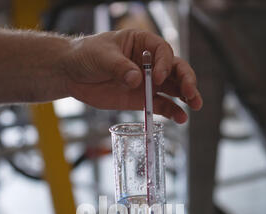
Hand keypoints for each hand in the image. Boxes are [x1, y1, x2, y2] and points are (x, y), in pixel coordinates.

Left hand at [63, 29, 202, 122]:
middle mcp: (149, 62)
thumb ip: (119, 67)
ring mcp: (147, 82)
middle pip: (175, 70)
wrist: (72, 74)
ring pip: (172, 88)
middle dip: (186, 81)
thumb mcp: (101, 56)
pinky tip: (180, 118)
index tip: (159, 77)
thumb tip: (136, 80)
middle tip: (190, 93)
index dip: (165, 64)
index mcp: (142, 43)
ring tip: (194, 106)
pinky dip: (171, 112)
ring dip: (185, 97)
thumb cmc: (86, 55)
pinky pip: (160, 105)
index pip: (163, 51)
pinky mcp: (141, 99)